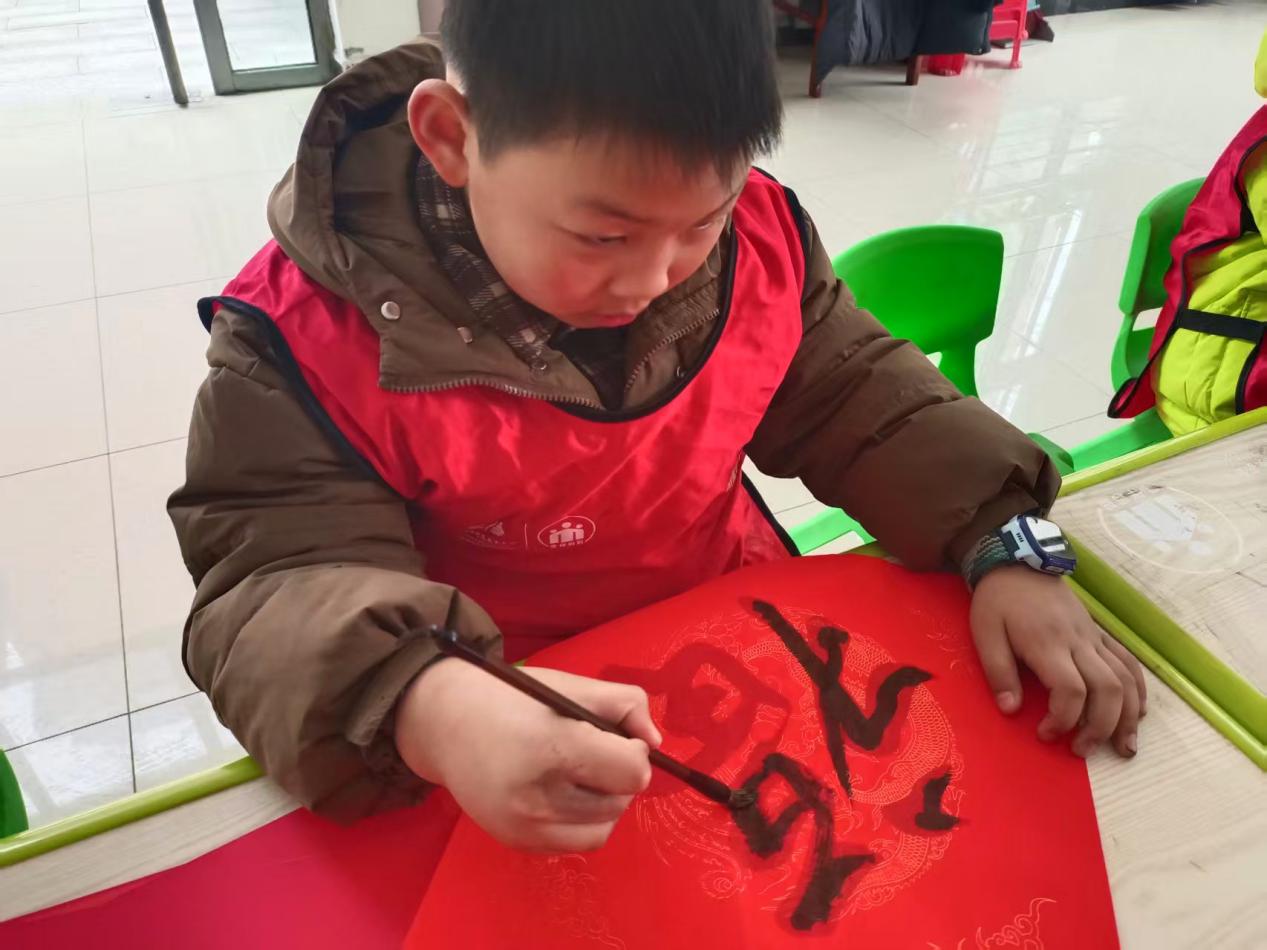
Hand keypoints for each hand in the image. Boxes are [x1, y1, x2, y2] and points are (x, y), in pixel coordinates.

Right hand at [394, 658, 658, 851]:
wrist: (444, 723)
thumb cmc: (511, 698)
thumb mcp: (569, 686)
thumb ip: (623, 704)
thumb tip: (655, 743)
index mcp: (551, 747)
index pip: (631, 772)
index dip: (634, 752)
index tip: (617, 737)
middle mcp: (537, 796)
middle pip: (620, 801)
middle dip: (618, 775)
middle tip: (593, 750)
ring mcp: (525, 827)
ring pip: (603, 828)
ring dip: (604, 801)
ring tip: (579, 773)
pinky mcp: (517, 843)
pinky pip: (576, 844)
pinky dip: (583, 822)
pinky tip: (562, 793)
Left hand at [969, 566, 1145, 758]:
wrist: (1019, 563)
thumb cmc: (998, 601)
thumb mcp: (985, 633)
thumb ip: (998, 672)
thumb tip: (1010, 711)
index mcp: (1047, 644)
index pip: (1071, 690)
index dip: (1064, 719)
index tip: (1046, 735)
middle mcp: (1078, 642)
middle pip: (1107, 689)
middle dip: (1100, 727)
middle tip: (1082, 751)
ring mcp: (1093, 637)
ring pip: (1125, 679)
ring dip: (1128, 716)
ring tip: (1123, 748)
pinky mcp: (1100, 633)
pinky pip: (1128, 662)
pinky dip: (1138, 690)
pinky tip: (1138, 713)